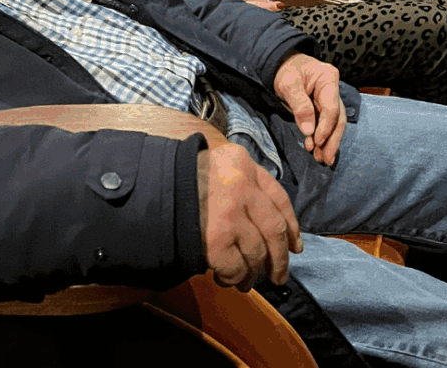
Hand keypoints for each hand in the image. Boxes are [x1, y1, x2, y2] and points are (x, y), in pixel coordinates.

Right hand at [197, 143, 301, 289]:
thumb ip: (244, 183)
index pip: (279, 197)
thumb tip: (272, 226)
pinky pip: (235, 267)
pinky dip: (234, 277)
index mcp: (243, 164)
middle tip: (279, 275)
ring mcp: (229, 214)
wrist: (150, 188)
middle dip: (280, 258)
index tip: (295, 245)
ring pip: (257, 252)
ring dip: (253, 272)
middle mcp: (242, 186)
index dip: (292, 225)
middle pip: (275, 229)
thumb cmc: (183, 178)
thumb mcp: (218, 166)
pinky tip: (227, 279)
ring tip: (246, 282)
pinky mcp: (215, 239)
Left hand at [273, 52, 344, 165]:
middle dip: (332, 140)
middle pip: (337, 118)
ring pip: (333, 124)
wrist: (281, 65)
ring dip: (328, 142)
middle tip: (326, 158)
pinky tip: (315, 150)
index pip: (331, 107)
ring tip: (321, 159)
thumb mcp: (288, 83)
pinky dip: (321, 138)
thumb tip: (309, 130)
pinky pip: (324, 125)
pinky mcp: (321, 108)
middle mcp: (332, 90)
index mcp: (328, 78)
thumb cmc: (285, 70)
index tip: (317, 141)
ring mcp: (328, 99)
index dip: (326, 127)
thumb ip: (299, 104)